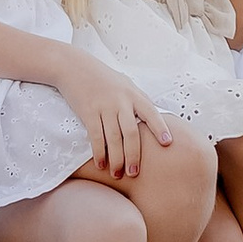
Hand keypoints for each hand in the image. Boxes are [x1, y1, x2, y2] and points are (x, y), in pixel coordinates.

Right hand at [57, 54, 170, 177]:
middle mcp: (121, 100)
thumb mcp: (125, 84)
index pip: (151, 112)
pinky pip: (96, 137)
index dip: (159, 128)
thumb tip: (153, 118)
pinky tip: (101, 164)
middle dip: (134, 155)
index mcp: (133, 94)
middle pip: (131, 132)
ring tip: (117, 174)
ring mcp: (105, 106)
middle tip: (134, 173)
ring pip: (114, 138)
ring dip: (116, 159)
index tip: (167, 144)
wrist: (75, 67)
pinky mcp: (88, 112)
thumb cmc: (104, 78)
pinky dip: (99, 153)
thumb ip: (138, 101)